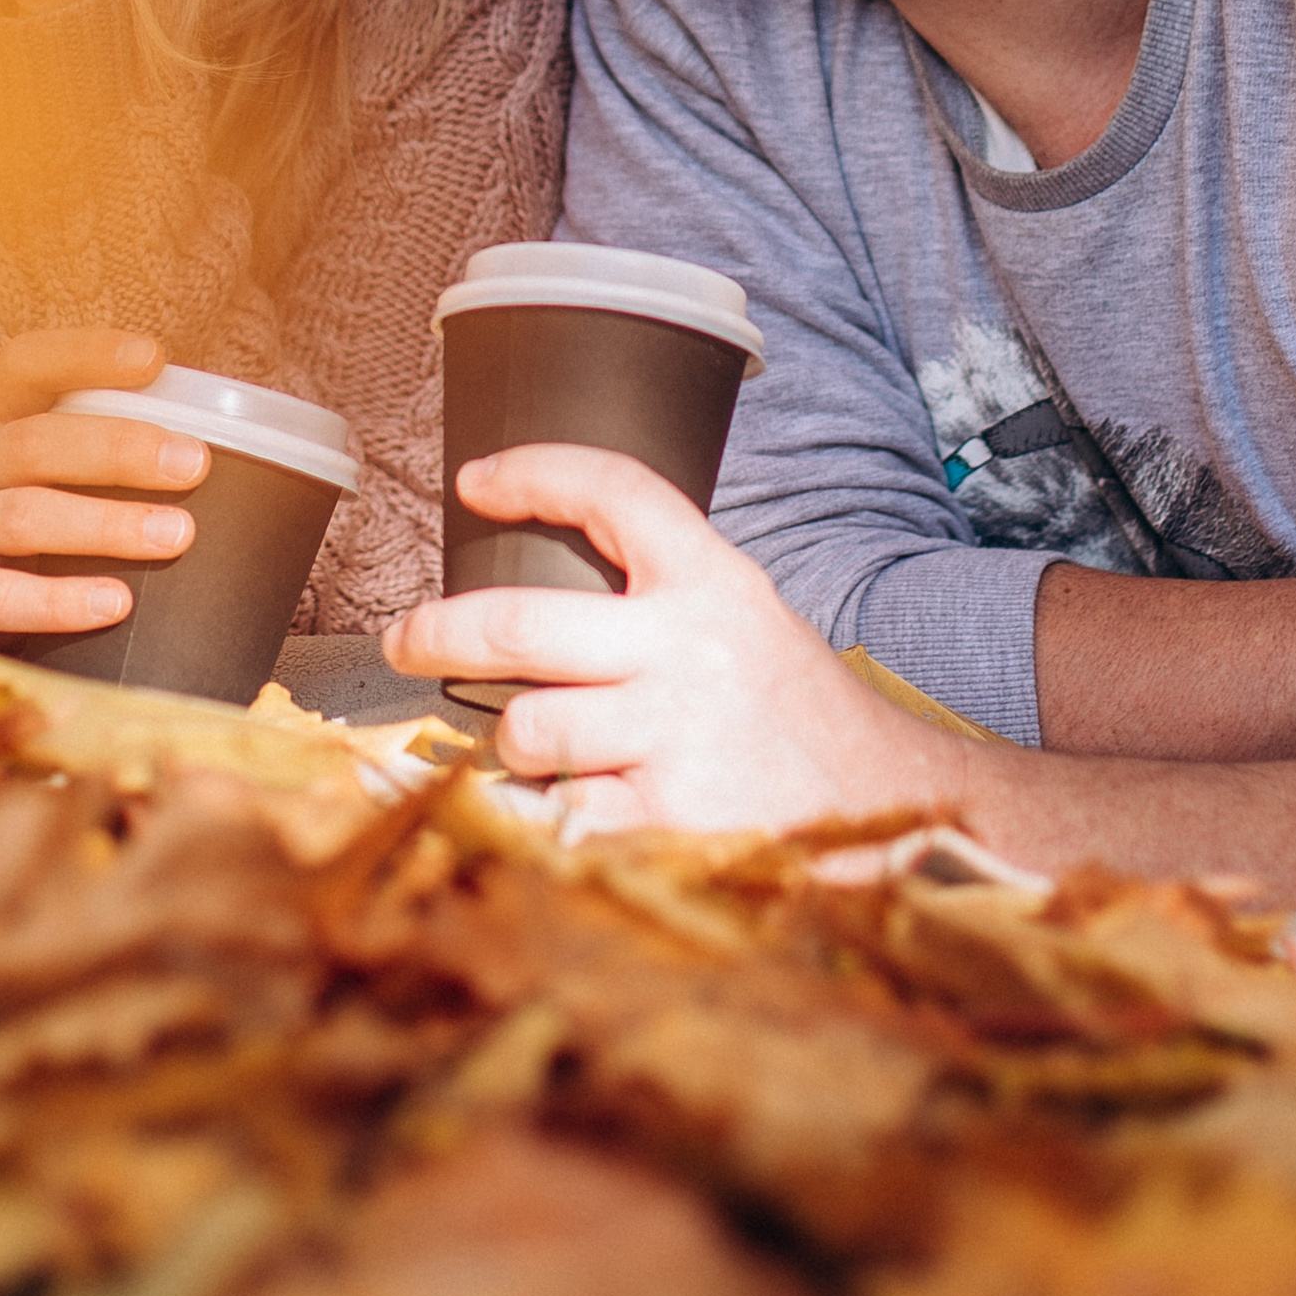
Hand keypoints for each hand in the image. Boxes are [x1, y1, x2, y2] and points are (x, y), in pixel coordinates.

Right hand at [0, 327, 208, 640]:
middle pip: (38, 443)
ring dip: (104, 525)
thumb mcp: (20, 482)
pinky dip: (56, 601)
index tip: (154, 358)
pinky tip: (112, 604)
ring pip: (22, 516)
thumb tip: (225, 464)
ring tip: (175, 535)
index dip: (88, 354)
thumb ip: (87, 464)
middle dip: (120, 450)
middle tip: (193, 464)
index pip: (28, 365)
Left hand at [381, 444, 963, 834]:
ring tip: (540, 748)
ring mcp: (674, 738)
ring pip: (528, 727)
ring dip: (515, 741)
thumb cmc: (795, 714)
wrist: (888, 808)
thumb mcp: (744, 620)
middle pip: (520, 621)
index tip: (477, 482)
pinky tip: (581, 811)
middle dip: (439, 629)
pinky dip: (554, 812)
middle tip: (406, 638)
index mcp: (712, 582)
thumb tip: (538, 602)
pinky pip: (560, 811)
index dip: (536, 472)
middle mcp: (688, 651)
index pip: (615, 490)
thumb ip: (659, 601)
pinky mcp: (665, 822)